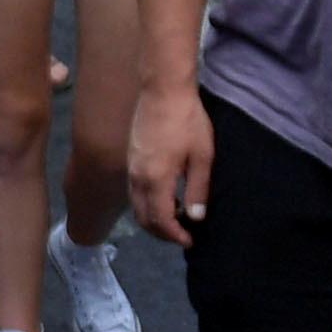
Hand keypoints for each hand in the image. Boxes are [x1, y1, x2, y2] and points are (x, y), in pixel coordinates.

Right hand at [125, 81, 216, 245]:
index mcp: (156, 179)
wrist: (163, 90)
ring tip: (176, 217)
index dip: (175, 235)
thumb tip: (196, 217)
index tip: (190, 240)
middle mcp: (138, 178)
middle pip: (144, 219)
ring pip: (136, 207)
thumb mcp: (202, 156)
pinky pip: (134, 193)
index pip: (161, 220)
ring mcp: (131, 168)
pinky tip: (165, 196)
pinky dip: (147, 204)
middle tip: (183, 234)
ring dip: (154, 219)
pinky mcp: (130, 159)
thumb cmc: (188, 120)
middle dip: (163, 233)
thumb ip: (198, 189)